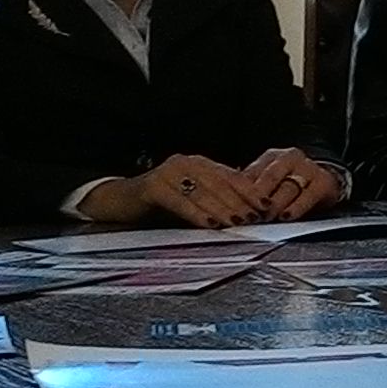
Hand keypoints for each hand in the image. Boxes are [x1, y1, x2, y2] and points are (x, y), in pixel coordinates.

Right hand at [108, 155, 263, 227]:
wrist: (118, 201)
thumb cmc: (158, 203)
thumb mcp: (191, 199)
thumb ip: (215, 199)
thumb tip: (248, 211)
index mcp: (199, 164)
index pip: (231, 176)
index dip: (251, 192)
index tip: (268, 207)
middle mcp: (185, 163)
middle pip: (220, 183)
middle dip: (241, 202)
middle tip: (257, 218)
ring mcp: (168, 172)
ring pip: (203, 192)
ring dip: (223, 208)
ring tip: (239, 223)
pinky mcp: (153, 186)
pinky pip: (180, 201)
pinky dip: (197, 213)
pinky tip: (210, 224)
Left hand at [236, 149, 348, 219]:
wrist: (325, 180)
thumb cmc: (290, 184)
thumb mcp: (269, 181)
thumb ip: (251, 188)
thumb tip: (229, 202)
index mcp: (272, 157)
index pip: (252, 173)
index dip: (241, 191)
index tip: (232, 206)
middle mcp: (290, 158)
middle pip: (270, 178)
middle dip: (257, 198)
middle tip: (248, 214)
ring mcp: (308, 169)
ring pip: (288, 188)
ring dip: (275, 205)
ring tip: (265, 218)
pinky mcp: (323, 182)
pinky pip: (308, 196)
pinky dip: (296, 207)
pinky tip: (287, 216)